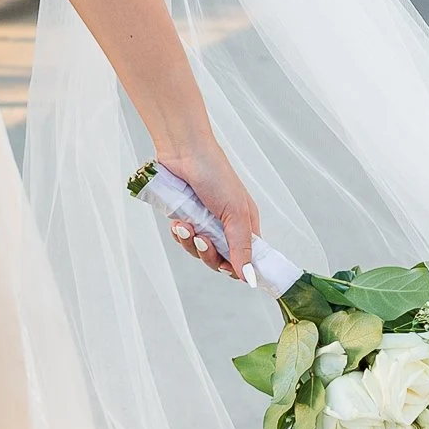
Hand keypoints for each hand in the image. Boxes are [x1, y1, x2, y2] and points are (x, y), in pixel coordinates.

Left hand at [156, 134, 260, 285]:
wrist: (183, 152)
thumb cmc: (215, 174)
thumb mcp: (235, 213)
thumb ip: (242, 246)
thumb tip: (249, 276)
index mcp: (246, 224)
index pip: (248, 258)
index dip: (239, 268)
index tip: (230, 270)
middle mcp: (226, 226)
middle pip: (220, 260)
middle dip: (209, 255)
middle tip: (202, 240)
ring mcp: (205, 223)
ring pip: (199, 252)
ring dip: (191, 243)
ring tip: (186, 226)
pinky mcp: (186, 219)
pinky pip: (183, 240)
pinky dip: (179, 234)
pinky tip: (178, 221)